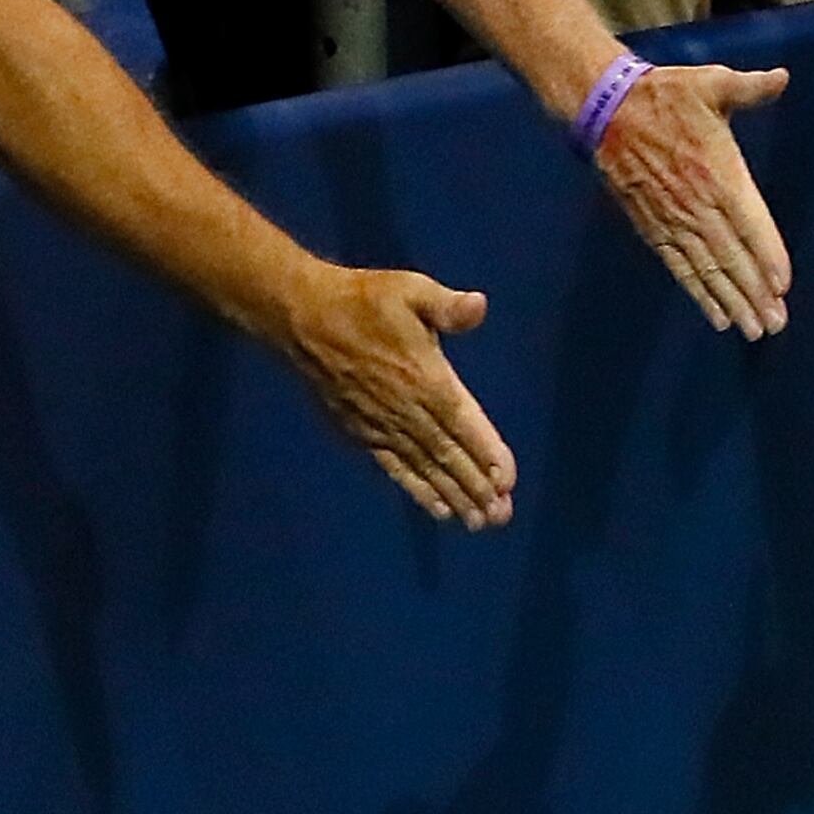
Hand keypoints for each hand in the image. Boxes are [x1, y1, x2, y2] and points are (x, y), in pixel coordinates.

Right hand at [277, 266, 517, 528]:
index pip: (462, 420)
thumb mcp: (410, 290)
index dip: (486, 451)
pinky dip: (417, 490)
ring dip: (453, 495)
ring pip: (425, 467)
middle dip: (476, 486)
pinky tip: (438, 510)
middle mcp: (406, 408)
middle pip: (447, 454)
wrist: (304, 318)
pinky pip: (395, 468)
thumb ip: (447, 306)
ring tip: (478, 522)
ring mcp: (382, 425)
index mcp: (424, 376)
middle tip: (501, 516)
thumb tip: (479, 306)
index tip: (508, 480)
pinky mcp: (362, 433)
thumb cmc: (364, 301)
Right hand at [592, 62, 794, 336]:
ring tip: (754, 330)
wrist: (606, 108)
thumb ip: (750, 88)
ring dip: (731, 301)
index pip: (750, 221)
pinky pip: (680, 267)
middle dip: (755, 292)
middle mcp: (698, 203)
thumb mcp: (711, 82)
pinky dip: (699, 293)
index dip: (767, 254)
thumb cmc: (665, 94)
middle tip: (777, 324)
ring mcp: (673, 220)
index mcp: (718, 172)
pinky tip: (718, 316)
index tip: (784, 285)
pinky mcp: (653, 227)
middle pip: (731, 256)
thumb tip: (782, 78)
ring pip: (707, 269)